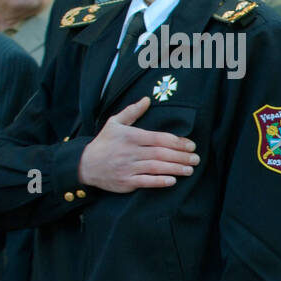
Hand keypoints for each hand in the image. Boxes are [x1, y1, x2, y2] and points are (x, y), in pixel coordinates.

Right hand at [77, 96, 199, 192]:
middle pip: (161, 153)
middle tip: (196, 158)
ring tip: (190, 170)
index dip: (177, 142)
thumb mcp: (114, 123)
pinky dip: (160, 181)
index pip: (158, 138)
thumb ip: (132, 112)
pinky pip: (146, 181)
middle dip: (181, 156)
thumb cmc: (104, 143)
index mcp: (130, 136)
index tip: (191, 145)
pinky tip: (173, 181)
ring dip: (175, 169)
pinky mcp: (126, 182)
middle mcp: (130, 152)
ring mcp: (127, 167)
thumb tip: (147, 99)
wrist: (85, 165)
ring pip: (156, 168)